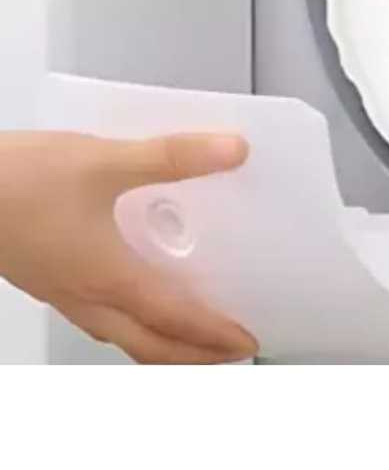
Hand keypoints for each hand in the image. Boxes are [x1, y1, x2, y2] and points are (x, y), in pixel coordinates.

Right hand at [0, 131, 256, 363]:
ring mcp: (61, 291)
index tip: (246, 343)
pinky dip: (129, 322)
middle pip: (148, 344)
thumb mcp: (104, 160)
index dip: (214, 334)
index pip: (174, 319)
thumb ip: (172, 156)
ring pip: (119, 335)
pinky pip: (97, 317)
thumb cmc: (16, 182)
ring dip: (160, 344)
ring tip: (189, 338)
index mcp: (108, 276)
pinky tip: (133, 296)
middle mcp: (85, 294)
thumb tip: (233, 151)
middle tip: (228, 356)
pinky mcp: (45, 277)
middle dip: (192, 356)